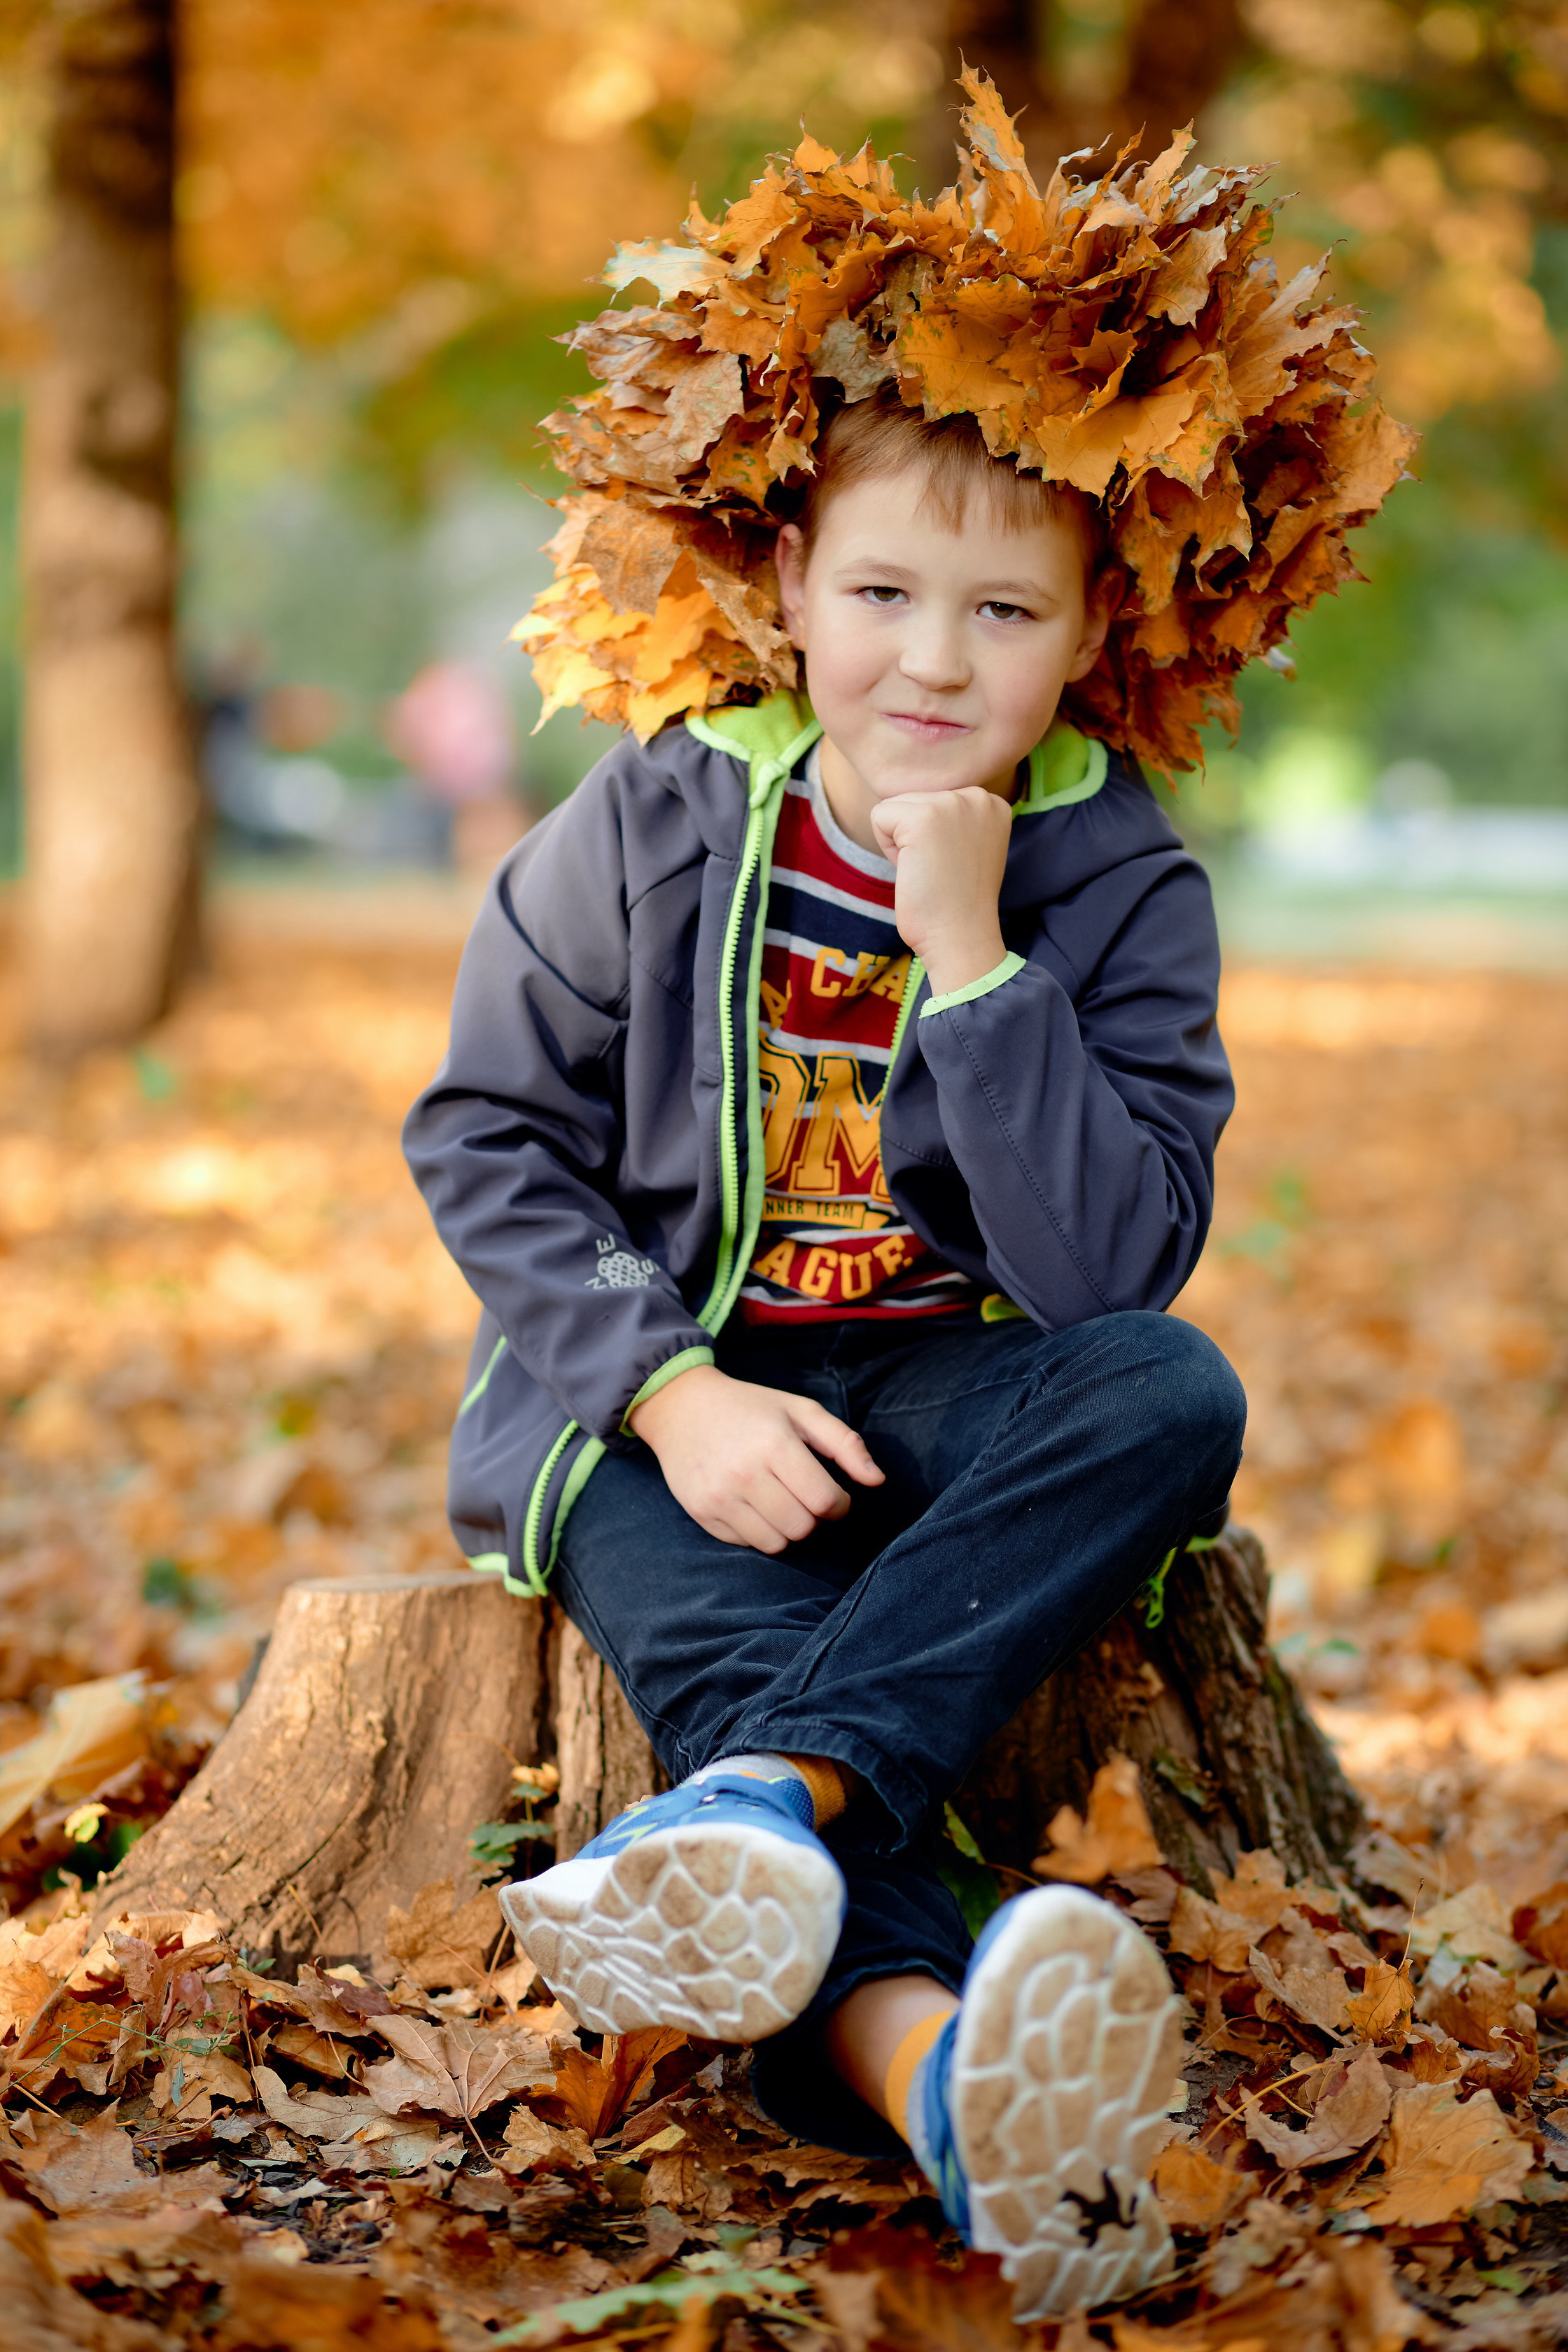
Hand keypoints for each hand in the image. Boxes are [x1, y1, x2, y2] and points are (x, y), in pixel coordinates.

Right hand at [628, 1364, 883, 1553]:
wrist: (682, 1407)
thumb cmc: (752, 1409)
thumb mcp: (801, 1411)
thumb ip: (845, 1444)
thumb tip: (877, 1481)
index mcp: (775, 1444)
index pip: (825, 1501)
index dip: (839, 1505)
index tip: (833, 1495)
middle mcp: (744, 1473)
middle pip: (802, 1527)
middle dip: (812, 1516)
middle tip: (802, 1495)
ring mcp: (719, 1496)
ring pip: (776, 1543)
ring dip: (787, 1528)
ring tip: (778, 1501)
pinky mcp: (701, 1513)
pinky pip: (746, 1543)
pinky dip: (757, 1530)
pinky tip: (751, 1503)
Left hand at [869, 787, 1009, 995]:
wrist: (961, 938)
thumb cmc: (957, 903)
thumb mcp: (968, 846)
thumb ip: (952, 819)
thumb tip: (911, 802)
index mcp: (991, 802)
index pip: (933, 799)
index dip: (931, 838)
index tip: (952, 865)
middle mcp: (977, 795)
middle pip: (913, 798)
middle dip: (913, 837)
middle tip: (939, 871)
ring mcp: (952, 803)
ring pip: (895, 806)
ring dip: (901, 842)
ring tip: (929, 871)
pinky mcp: (924, 817)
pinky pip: (879, 817)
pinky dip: (888, 849)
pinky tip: (915, 870)